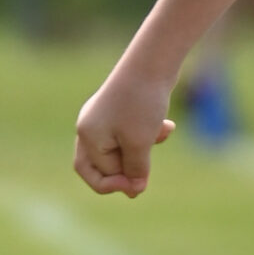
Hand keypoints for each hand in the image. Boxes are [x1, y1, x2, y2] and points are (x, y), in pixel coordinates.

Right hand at [74, 68, 174, 196]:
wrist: (153, 63)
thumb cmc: (141, 105)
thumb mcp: (139, 144)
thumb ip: (135, 171)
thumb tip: (134, 191)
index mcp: (87, 137)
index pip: (99, 174)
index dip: (118, 184)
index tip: (138, 184)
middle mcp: (89, 128)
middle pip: (102, 165)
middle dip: (127, 171)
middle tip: (146, 172)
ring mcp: (103, 118)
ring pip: (121, 149)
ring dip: (143, 150)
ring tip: (158, 133)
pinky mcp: (121, 110)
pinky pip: (131, 133)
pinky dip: (147, 135)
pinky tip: (166, 125)